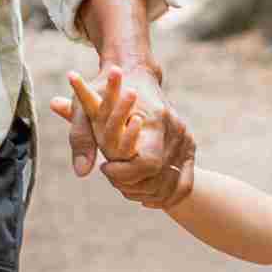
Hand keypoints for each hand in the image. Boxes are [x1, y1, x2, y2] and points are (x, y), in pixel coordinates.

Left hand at [59, 61, 192, 206]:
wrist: (137, 73)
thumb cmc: (106, 90)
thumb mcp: (86, 109)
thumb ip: (82, 138)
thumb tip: (81, 172)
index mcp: (154, 118)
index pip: (147, 162)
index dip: (125, 174)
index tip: (105, 168)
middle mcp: (175, 129)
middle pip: (159, 177)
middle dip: (134, 186)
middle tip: (114, 181)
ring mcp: (185, 138)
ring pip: (173, 184)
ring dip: (148, 193)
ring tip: (126, 188)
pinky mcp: (190, 145)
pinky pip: (184, 182)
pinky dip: (167, 195)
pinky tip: (146, 197)